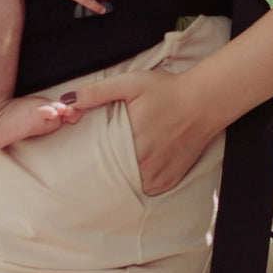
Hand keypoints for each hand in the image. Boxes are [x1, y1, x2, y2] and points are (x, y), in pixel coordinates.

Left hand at [66, 69, 212, 194]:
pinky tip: (135, 170)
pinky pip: (148, 190)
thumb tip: (68, 101)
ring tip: (113, 168)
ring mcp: (159, 174)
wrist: (204, 101)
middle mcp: (145, 163)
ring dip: (121, 179)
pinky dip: (140, 183)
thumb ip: (98, 92)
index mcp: (130, 141)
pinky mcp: (170, 180)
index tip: (77, 158)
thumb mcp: (130, 83)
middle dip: (102, 170)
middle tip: (94, 162)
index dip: (87, 159)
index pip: (98, 160)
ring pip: (129, 186)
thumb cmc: (166, 90)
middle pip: (113, 175)